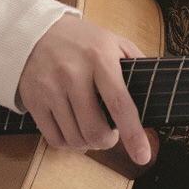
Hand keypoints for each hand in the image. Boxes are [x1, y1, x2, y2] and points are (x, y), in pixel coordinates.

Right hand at [16, 13, 152, 164]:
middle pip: (95, 130)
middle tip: (110, 134)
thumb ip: (135, 62)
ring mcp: (51, 88)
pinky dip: (68, 143)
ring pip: (75, 139)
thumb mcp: (113, 41)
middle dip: (107, 141)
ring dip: (88, 143)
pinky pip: (54, 139)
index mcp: (99, 58)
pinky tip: (73, 131)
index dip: (133, 134)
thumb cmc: (81, 40)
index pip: (119, 104)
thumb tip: (154, 90)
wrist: (33, 32)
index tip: (142, 156)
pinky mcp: (33, 100)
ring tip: (90, 129)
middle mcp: (73, 74)